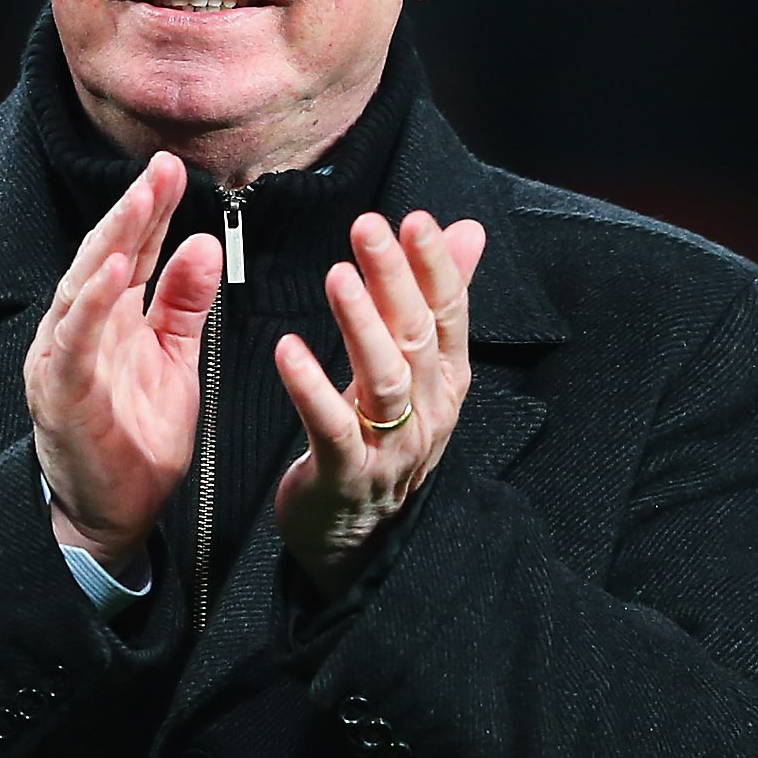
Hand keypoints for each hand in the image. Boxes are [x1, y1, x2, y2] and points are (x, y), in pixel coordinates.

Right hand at [25, 153, 221, 573]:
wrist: (112, 514)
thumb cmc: (136, 439)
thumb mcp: (174, 360)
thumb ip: (184, 305)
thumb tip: (201, 244)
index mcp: (108, 320)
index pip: (132, 254)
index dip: (152, 212)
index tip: (176, 171)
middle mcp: (79, 330)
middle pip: (104, 258)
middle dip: (133, 211)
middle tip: (161, 169)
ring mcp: (64, 359)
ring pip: (83, 287)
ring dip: (112, 242)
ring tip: (139, 202)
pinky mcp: (61, 393)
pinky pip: (74, 340)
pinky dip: (91, 303)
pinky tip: (113, 270)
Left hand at [272, 210, 487, 596]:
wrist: (360, 538)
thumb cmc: (382, 440)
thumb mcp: (420, 371)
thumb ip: (440, 299)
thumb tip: (469, 231)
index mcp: (446, 380)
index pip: (449, 313)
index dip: (434, 265)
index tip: (415, 219)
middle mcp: (428, 410)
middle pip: (417, 336)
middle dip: (395, 279)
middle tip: (369, 227)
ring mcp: (392, 447)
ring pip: (384, 379)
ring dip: (362, 324)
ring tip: (337, 277)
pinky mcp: (346, 474)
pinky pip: (332, 427)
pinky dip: (311, 387)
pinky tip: (288, 349)